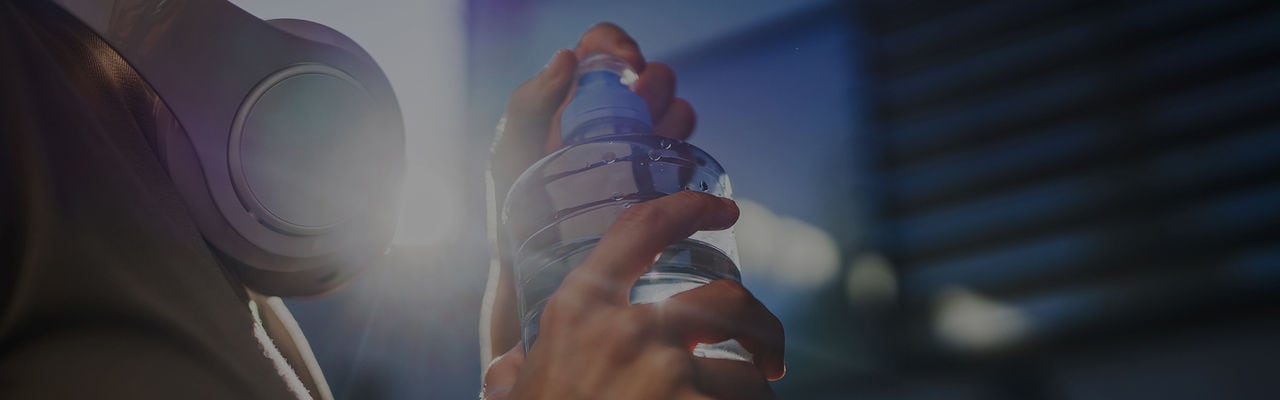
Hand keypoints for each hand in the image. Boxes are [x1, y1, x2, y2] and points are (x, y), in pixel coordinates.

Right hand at [482, 192, 784, 399]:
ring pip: (748, 374)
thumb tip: (507, 369)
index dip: (689, 209)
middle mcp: (628, 331)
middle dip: (761, 326)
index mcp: (579, 311)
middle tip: (767, 356)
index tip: (726, 209)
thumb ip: (515, 372)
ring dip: (755, 398)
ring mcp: (667, 375)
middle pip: (728, 299)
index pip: (639, 230)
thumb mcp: (514, 396)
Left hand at [483, 22, 697, 359]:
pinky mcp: (659, 192)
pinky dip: (688, 156)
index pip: (600, 52)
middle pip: (647, 80)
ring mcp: (637, 156)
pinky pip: (687, 162)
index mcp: (569, 103)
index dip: (618, 46)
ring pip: (673, 115)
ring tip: (665, 132)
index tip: (628, 65)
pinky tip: (677, 166)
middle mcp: (607, 123)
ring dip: (676, 115)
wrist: (537, 287)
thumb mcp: (510, 159)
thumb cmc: (514, 221)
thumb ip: (527, 105)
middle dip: (654, 83)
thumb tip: (567, 57)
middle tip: (645, 106)